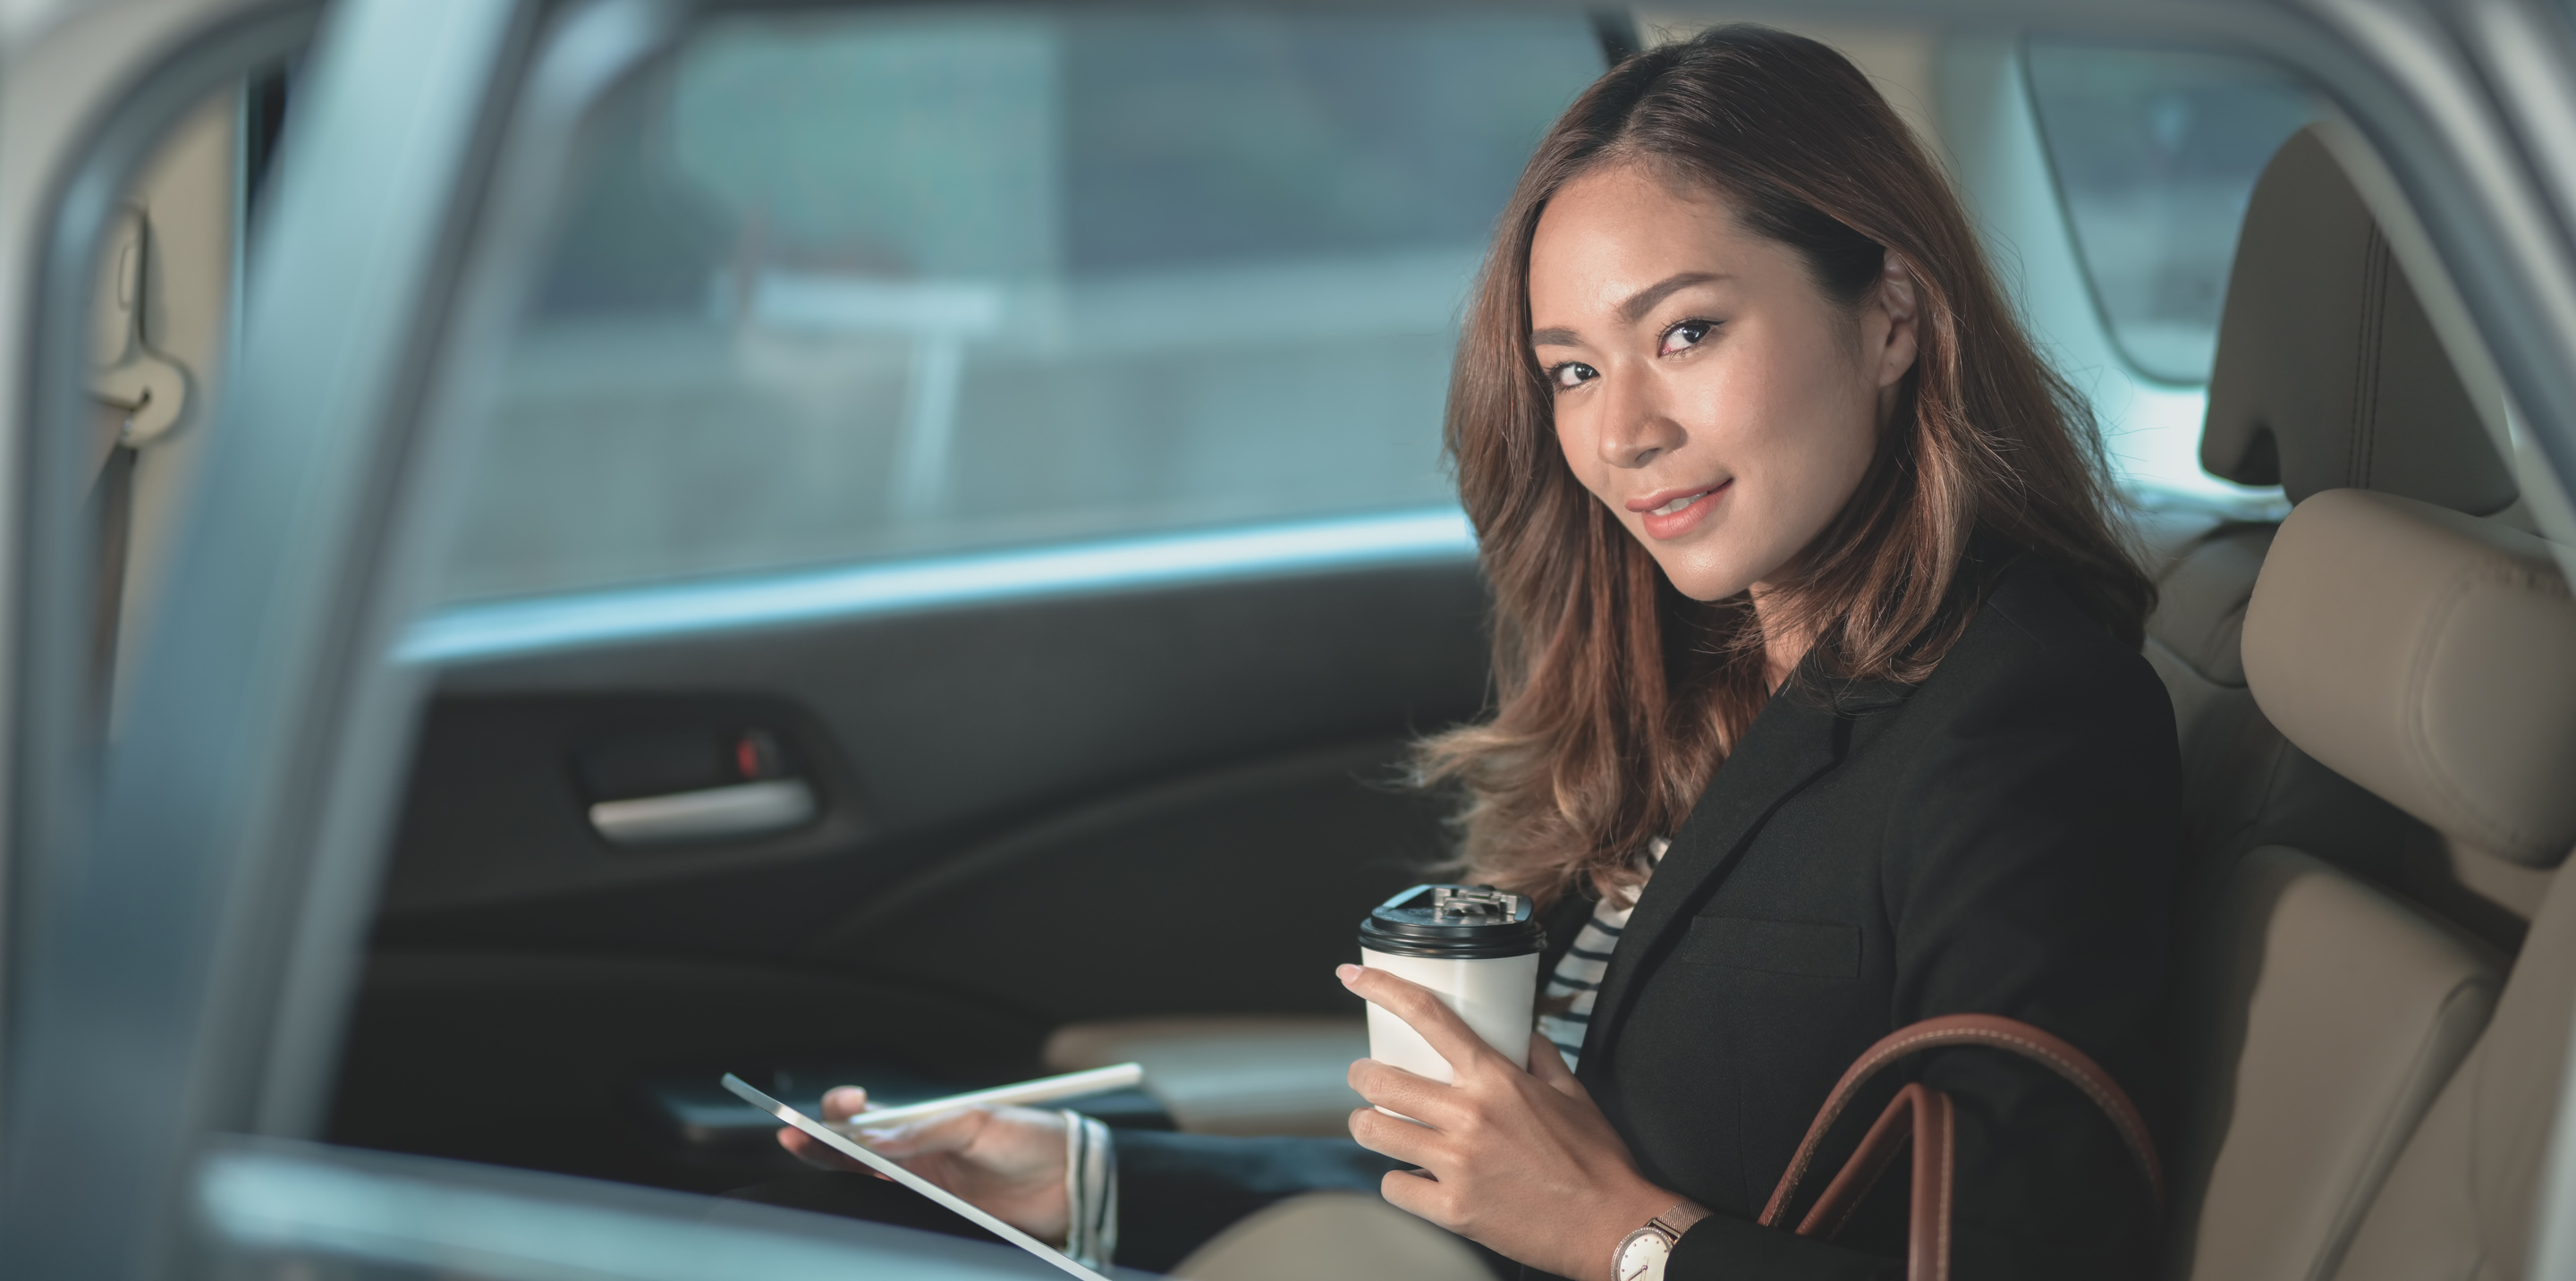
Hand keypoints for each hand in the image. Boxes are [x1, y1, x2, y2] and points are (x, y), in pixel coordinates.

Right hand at [777, 1085, 1073, 1241]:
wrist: (1073, 1182)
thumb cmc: (1030, 1139)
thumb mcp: (977, 1123)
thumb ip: (925, 1128)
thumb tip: (874, 1132)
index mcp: (926, 1123)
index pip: (871, 1116)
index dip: (844, 1112)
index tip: (832, 1109)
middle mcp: (917, 1156)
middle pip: (854, 1151)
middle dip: (821, 1142)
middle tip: (795, 1136)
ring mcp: (924, 1189)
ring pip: (866, 1181)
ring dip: (837, 1171)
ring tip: (809, 1156)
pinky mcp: (937, 1218)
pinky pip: (894, 1214)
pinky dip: (871, 1208)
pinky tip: (853, 1203)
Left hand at [1337, 964, 1691, 1280]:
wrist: (1612, 1225)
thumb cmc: (1597, 1161)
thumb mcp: (1572, 1092)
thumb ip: (1539, 1055)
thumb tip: (1519, 1033)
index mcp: (1496, 1079)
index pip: (1427, 1016)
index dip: (1381, 990)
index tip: (1351, 977)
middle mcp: (1469, 1116)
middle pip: (1379, 1080)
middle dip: (1361, 1075)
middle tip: (1365, 1079)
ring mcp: (1457, 1165)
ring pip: (1373, 1131)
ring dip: (1367, 1125)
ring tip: (1376, 1125)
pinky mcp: (1453, 1210)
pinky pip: (1394, 1187)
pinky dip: (1398, 1181)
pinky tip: (1412, 1177)